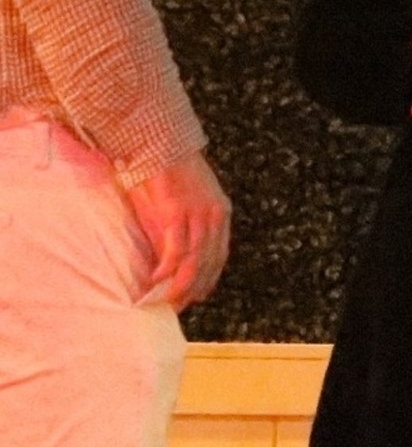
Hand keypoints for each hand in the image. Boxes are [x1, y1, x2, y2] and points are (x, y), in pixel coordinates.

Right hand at [127, 152, 231, 311]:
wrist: (156, 139)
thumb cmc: (165, 168)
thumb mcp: (182, 201)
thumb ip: (182, 228)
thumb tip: (170, 259)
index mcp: (220, 213)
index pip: (220, 256)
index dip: (209, 279)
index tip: (198, 295)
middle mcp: (214, 216)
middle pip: (209, 263)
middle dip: (194, 289)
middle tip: (177, 306)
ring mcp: (197, 214)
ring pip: (194, 261)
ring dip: (180, 285)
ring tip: (166, 300)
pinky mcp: (177, 211)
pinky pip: (175, 249)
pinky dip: (166, 268)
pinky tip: (155, 280)